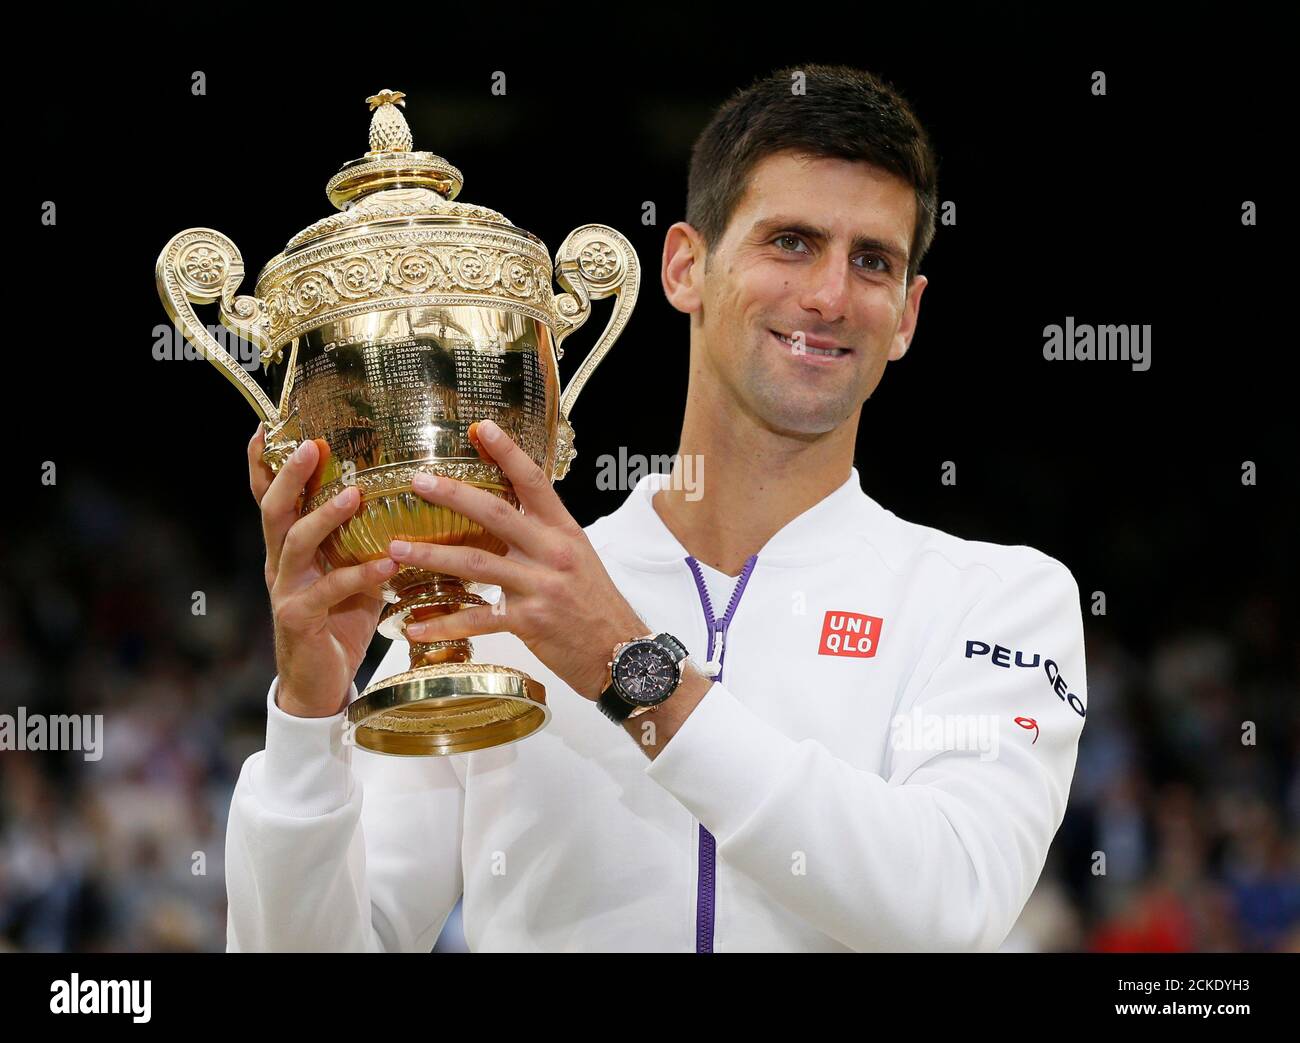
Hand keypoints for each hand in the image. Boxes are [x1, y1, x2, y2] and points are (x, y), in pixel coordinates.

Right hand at [250, 425, 397, 717]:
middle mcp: (280, 563)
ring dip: (326, 517)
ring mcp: (285, 590)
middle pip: (274, 510)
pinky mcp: (299, 618)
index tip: (268, 426)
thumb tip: (401, 498)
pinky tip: (388, 562)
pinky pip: (327, 590)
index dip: (265, 464)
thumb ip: (360, 539)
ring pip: (295, 544)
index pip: (270, 497)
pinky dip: (360, 574)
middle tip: (313, 446)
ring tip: (356, 495)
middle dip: (290, 475)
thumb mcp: (348, 571)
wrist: (319, 684)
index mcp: (289, 548)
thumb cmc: (339, 621)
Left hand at [390, 419, 645, 700]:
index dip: (507, 452)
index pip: (534, 481)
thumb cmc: (596, 604)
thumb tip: (503, 516)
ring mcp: (540, 586)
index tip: (481, 428)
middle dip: (452, 494)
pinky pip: (477, 620)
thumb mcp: (577, 558)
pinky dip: (442, 625)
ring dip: (431, 554)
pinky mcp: (528, 622)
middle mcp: (552, 552)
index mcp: (564, 531)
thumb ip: (542, 536)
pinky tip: (414, 627)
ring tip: (396, 548)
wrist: (621, 652)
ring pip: (476, 562)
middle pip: (496, 513)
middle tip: (418, 482)